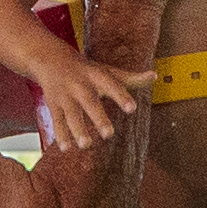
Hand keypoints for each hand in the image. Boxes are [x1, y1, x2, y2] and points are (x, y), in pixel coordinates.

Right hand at [24, 38, 142, 150]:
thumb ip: (130, 78)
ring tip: (86, 145)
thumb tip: (155, 75)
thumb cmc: (87, 70)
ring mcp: (66, 96)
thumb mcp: (107, 70)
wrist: (51, 59)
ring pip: (72, 114)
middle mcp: (81, 85)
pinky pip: (57, 121)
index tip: (132, 109)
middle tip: (108, 134)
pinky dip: (60, 135)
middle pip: (90, 102)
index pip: (111, 85)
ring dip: (78, 130)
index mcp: (97, 76)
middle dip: (98, 118)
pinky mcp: (54, 105)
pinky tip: (65, 149)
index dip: (122, 96)